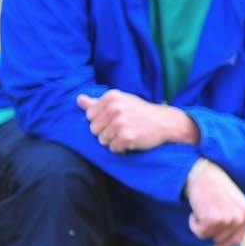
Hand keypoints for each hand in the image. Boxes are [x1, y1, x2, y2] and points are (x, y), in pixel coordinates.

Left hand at [77, 90, 195, 152]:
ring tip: (128, 134)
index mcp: (111, 97)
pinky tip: (131, 141)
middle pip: (94, 129)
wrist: (166, 122)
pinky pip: (113, 148)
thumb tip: (79, 100)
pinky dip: (121, 148)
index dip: (101, 121)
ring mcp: (120, 122)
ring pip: (102, 140)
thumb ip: (97, 102)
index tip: (115, 119)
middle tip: (122, 128)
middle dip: (106, 132)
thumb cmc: (140, 112)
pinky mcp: (127, 136)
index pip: (89, 116)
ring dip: (114, 141)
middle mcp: (115, 108)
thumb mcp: (120, 102)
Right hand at [184, 158, 244, 245]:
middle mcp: (241, 218)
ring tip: (203, 208)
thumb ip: (233, 221)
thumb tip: (224, 243)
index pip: (237, 239)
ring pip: (208, 236)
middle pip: (220, 240)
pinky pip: (199, 232)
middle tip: (206, 213)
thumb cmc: (215, 187)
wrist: (203, 173)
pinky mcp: (213, 220)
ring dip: (201, 225)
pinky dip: (194, 223)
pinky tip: (197, 209)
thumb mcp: (232, 204)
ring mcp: (228, 219)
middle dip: (209, 230)